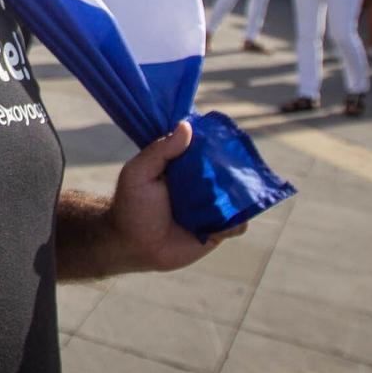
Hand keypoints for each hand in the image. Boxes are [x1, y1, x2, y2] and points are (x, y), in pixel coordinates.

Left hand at [107, 121, 245, 272]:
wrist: (133, 246)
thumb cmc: (132, 206)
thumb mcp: (138, 173)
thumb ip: (160, 150)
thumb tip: (186, 125)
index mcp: (184, 165)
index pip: (208, 148)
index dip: (218, 144)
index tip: (225, 140)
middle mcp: (202, 184)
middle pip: (229, 172)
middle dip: (235, 171)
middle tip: (230, 175)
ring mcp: (212, 207)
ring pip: (239, 198)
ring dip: (239, 198)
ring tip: (225, 202)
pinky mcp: (218, 230)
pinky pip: (238, 224)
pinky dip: (236, 223)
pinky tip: (220, 226)